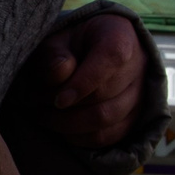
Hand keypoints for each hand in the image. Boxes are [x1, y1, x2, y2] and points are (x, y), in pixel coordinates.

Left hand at [24, 13, 147, 150]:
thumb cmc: (70, 45)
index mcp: (120, 36)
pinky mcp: (134, 117)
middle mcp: (138, 65)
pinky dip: (81, 137)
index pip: (110, 59)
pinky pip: (109, 136)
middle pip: (105, 95)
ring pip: (107, 119)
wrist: (89, 52)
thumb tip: (61, 73)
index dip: (82, 83)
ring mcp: (140, 93)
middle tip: (35, 102)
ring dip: (69, 124)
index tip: (57, 100)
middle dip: (65, 106)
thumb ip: (54, 55)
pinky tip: (60, 128)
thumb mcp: (56, 40)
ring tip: (43, 116)